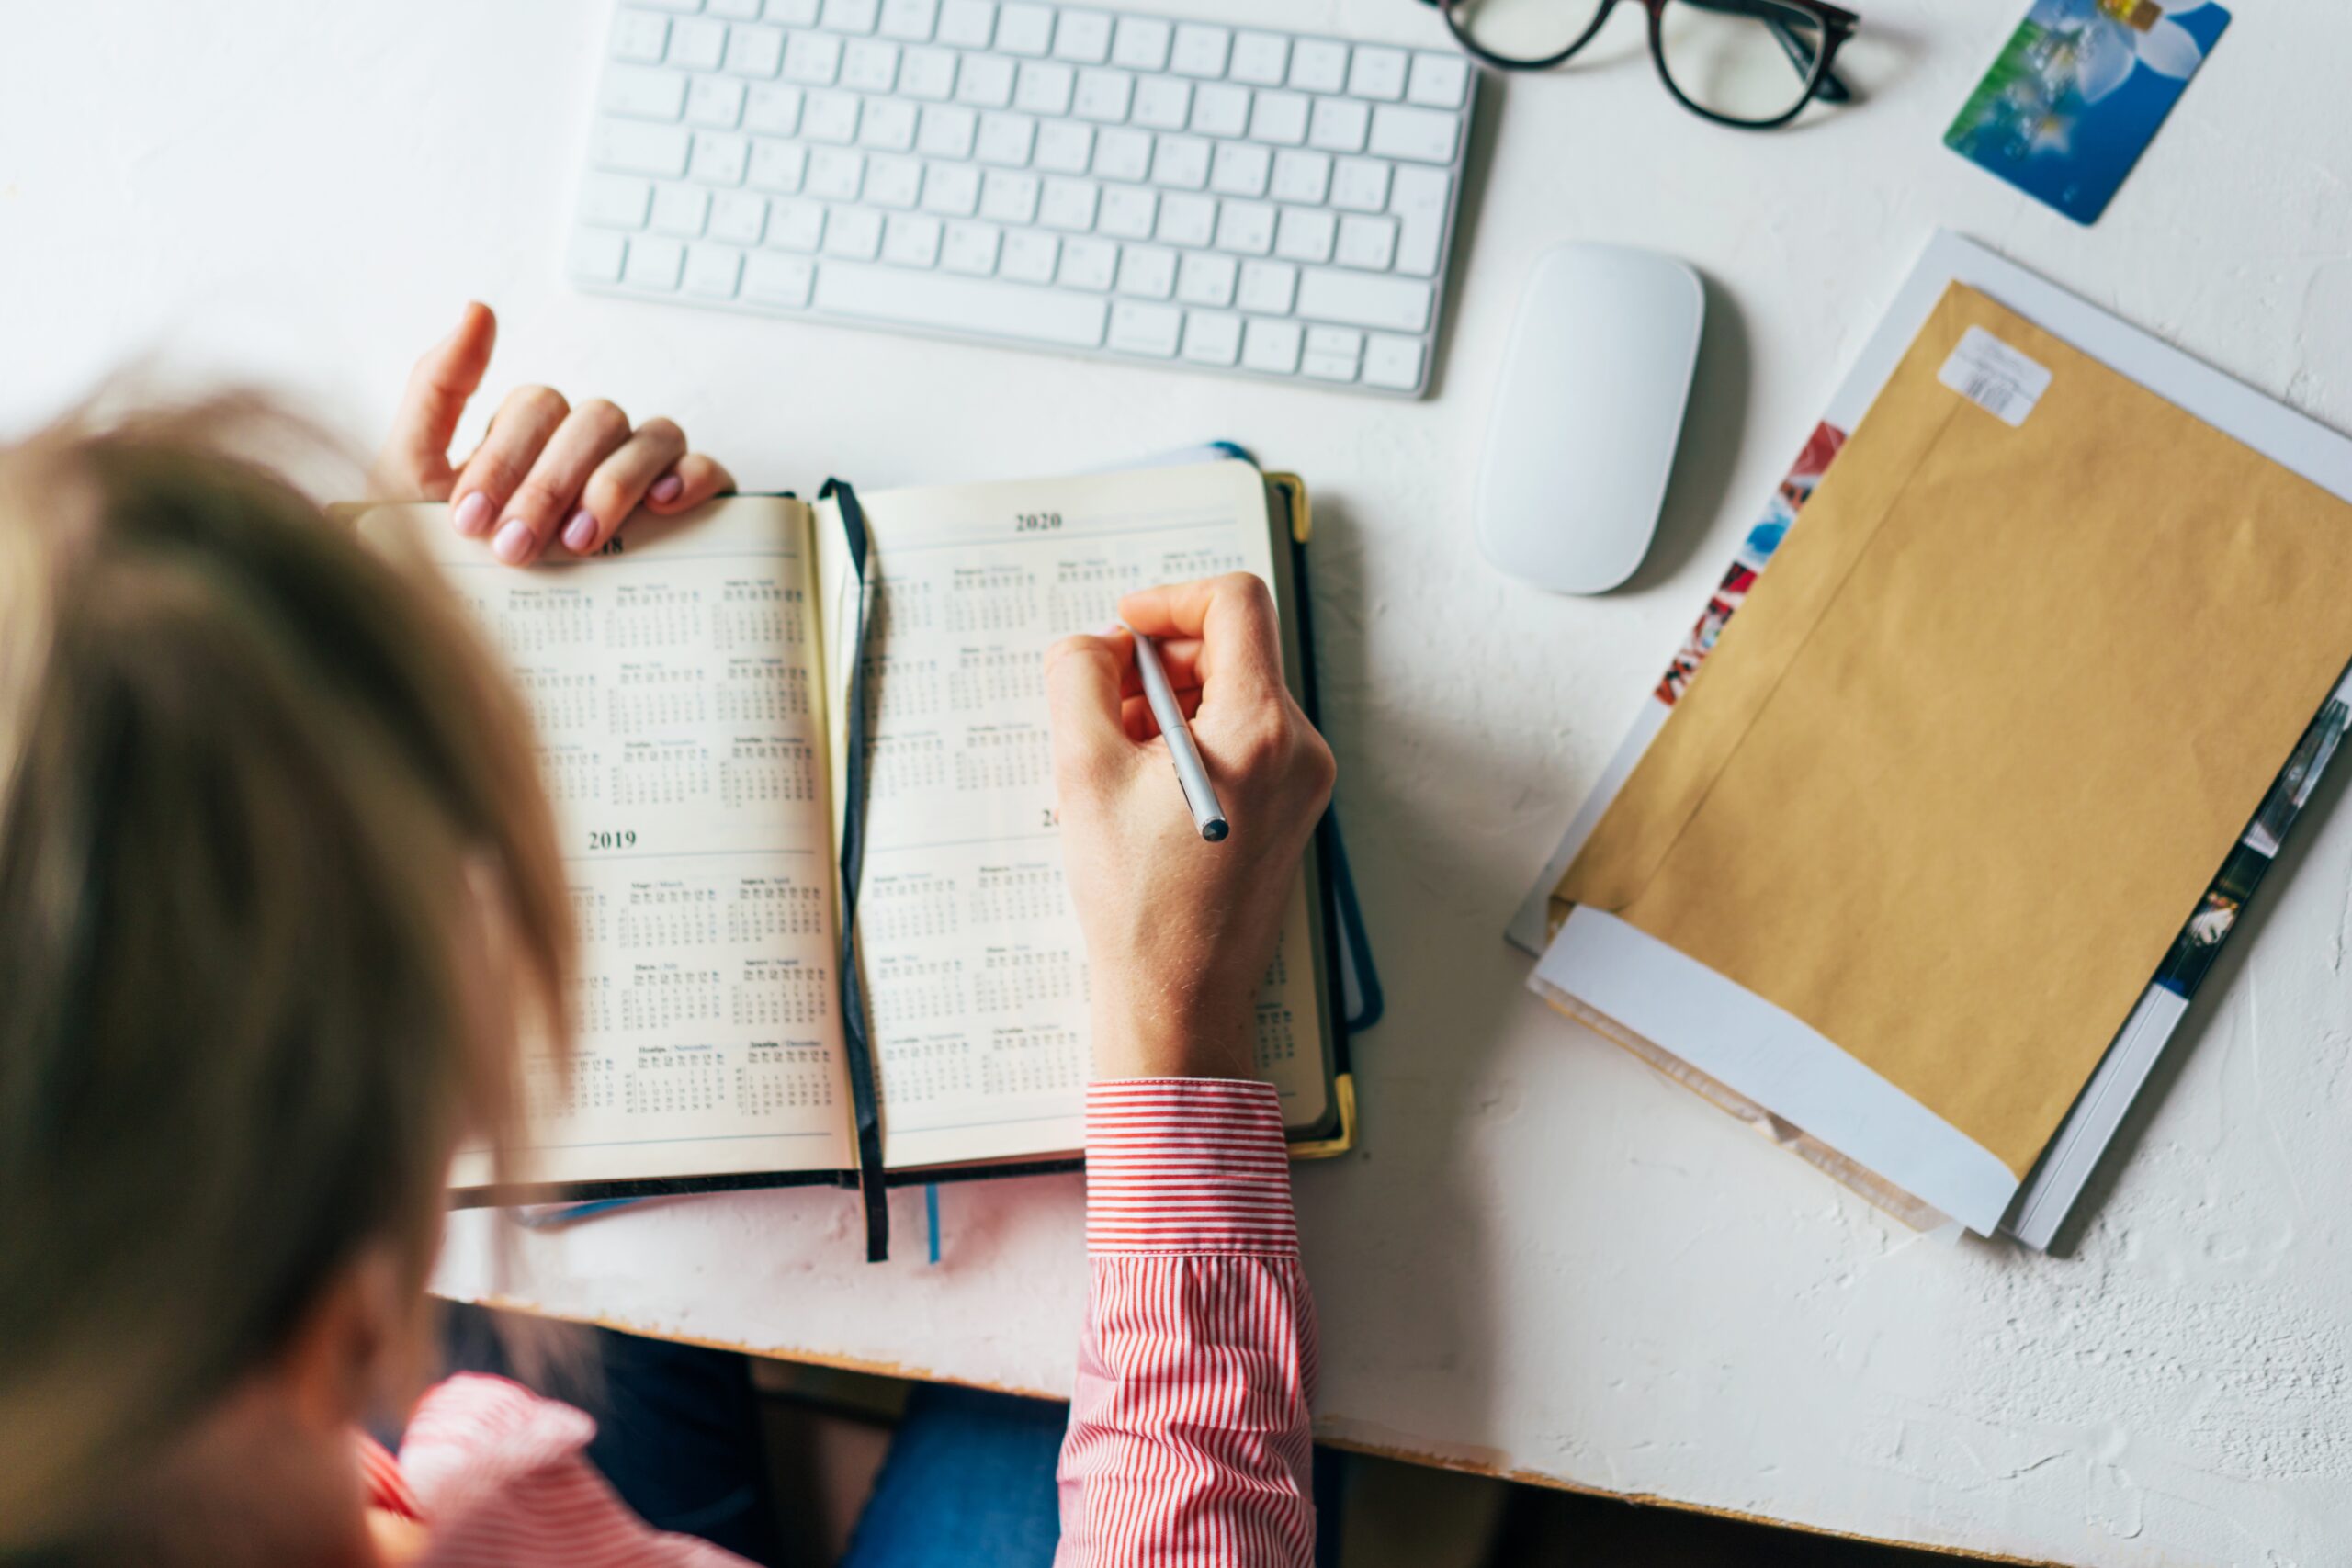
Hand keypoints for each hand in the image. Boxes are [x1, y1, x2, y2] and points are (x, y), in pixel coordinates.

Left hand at [371, 302, 734, 564]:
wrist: (485, 655)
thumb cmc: (455, 567)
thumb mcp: (413, 476)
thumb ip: (436, 389)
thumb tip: (478, 308)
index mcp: (529, 436)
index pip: (533, 406)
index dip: (503, 457)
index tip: (471, 521)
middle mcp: (587, 446)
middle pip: (590, 419)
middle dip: (547, 485)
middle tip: (517, 548)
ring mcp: (641, 472)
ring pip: (647, 436)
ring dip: (611, 486)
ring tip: (580, 544)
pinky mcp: (689, 505)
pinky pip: (705, 467)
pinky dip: (690, 476)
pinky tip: (664, 507)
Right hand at [1043, 574, 1335, 1080]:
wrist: (1179, 1001)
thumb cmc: (1137, 902)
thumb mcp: (1083, 771)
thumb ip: (1078, 678)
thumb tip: (1094, 644)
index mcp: (1262, 728)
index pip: (1234, 603)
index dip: (1169, 598)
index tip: (1123, 626)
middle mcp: (1300, 748)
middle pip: (1233, 650)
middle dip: (1160, 660)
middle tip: (1101, 701)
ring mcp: (1304, 783)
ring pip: (1236, 696)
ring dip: (1170, 703)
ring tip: (1115, 753)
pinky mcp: (1293, 812)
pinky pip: (1244, 741)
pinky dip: (1192, 741)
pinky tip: (1143, 787)